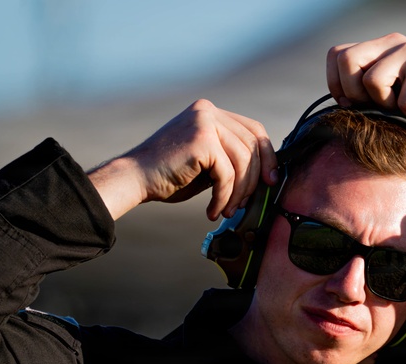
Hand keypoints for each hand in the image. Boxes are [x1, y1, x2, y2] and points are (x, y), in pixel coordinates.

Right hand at [88, 99, 277, 220]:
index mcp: (210, 112)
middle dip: (255, 179)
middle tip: (247, 204)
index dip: (268, 157)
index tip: (271, 181)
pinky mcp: (202, 140)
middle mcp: (208, 111)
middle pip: (253, 145)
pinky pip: (228, 175)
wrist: (134, 179)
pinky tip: (213, 210)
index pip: (254, 130)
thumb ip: (232, 159)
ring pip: (243, 162)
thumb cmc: (169, 176)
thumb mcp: (208, 163)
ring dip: (239, 193)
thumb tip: (269, 172)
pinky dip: (224, 197)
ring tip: (227, 210)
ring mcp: (205, 121)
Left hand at [326, 33, 405, 140]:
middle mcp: (392, 43)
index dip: (335, 83)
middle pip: (347, 61)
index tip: (350, 104)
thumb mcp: (393, 94)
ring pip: (373, 81)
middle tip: (377, 108)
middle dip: (355, 93)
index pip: (337, 54)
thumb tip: (341, 104)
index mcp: (379, 47)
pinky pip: (404, 99)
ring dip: (387, 106)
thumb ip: (368, 91)